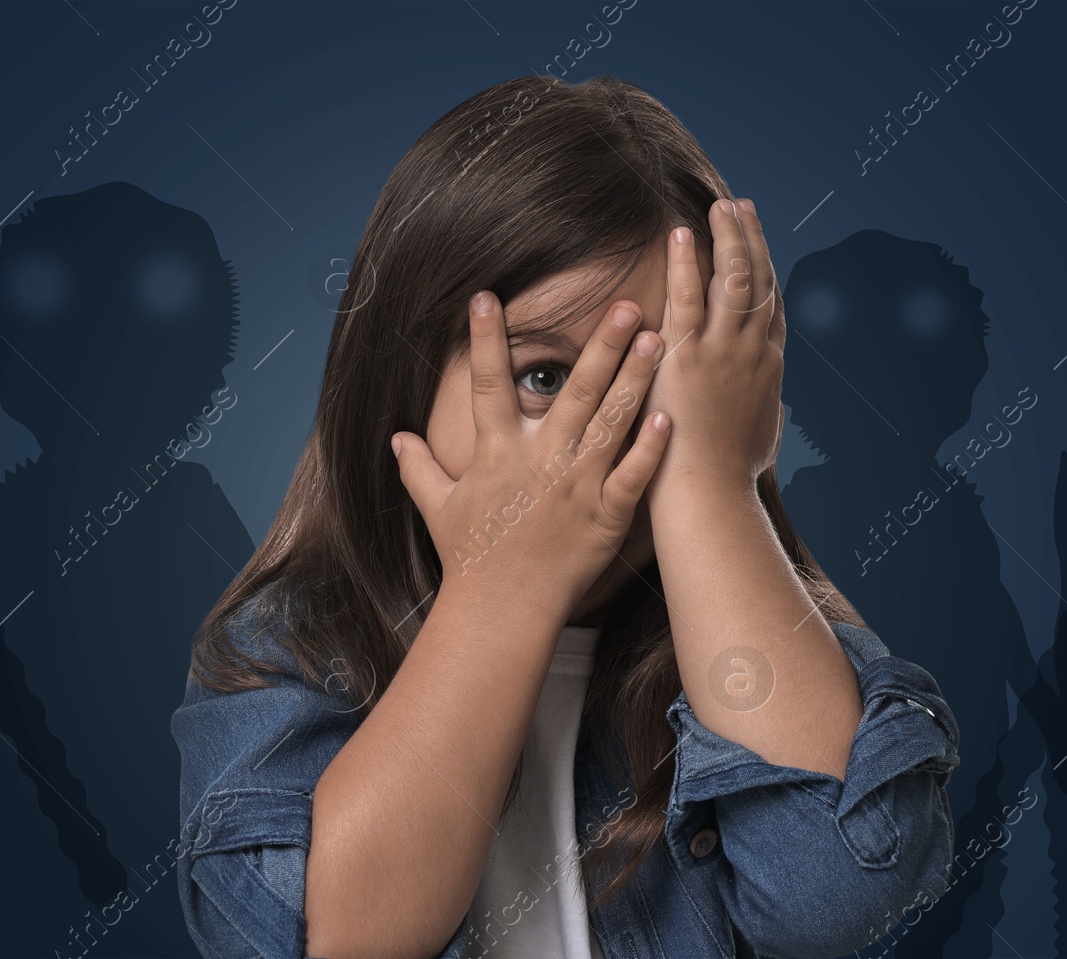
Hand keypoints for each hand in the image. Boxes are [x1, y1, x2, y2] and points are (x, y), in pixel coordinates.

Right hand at [392, 291, 671, 613]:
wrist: (502, 611)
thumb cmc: (471, 559)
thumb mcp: (437, 508)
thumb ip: (419, 468)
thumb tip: (396, 439)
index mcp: (497, 453)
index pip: (488, 383)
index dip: (486, 338)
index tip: (487, 295)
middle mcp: (541, 461)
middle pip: (575, 390)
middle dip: (601, 345)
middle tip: (626, 306)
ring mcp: (578, 486)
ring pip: (613, 421)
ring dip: (635, 379)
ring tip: (658, 339)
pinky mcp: (606, 515)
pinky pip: (634, 474)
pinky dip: (652, 446)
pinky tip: (670, 414)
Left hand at [645, 198, 784, 497]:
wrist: (710, 494)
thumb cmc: (727, 478)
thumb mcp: (758, 441)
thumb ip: (762, 415)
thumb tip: (771, 410)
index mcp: (768, 369)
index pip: (771, 307)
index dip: (766, 270)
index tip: (758, 243)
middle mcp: (753, 352)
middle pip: (760, 281)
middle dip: (751, 240)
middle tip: (740, 207)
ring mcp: (723, 351)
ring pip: (733, 279)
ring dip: (728, 237)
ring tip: (719, 205)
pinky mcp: (688, 356)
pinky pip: (688, 297)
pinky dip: (688, 261)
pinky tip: (683, 233)